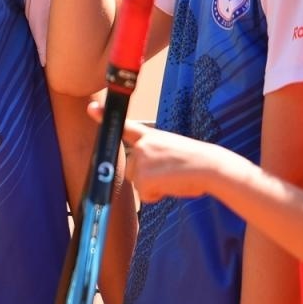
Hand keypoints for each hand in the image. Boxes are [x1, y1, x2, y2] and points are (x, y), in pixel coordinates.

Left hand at [88, 104, 239, 202]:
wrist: (211, 167)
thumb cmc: (198, 163)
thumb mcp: (173, 150)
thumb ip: (155, 155)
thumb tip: (144, 178)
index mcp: (152, 136)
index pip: (125, 126)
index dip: (104, 117)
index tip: (91, 108)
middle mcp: (143, 145)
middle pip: (133, 171)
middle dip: (149, 178)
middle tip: (171, 172)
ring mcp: (142, 160)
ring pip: (139, 184)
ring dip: (154, 187)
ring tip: (174, 177)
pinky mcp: (144, 177)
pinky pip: (145, 195)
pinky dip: (158, 195)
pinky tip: (172, 185)